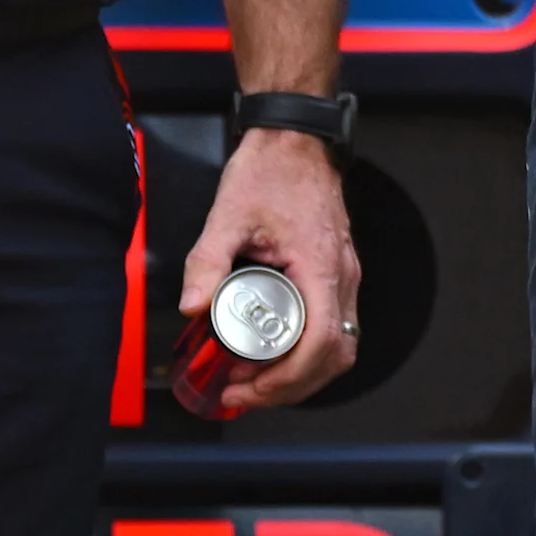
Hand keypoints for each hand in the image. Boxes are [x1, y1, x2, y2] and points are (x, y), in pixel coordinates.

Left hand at [180, 126, 361, 406]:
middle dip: (291, 386)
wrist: (296, 142)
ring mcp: (345, 274)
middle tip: (244, 393)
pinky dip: (308, 352)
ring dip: (302, 373)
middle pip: (336, 355)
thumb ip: (206, 263)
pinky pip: (335, 326)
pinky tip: (273, 351)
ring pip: (341, 345)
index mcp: (321, 266)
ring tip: (255, 378)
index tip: (249, 387)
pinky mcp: (338, 272)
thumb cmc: (271, 173)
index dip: (286, 378)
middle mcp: (342, 275)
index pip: (321, 343)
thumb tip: (191, 306)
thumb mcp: (226, 217)